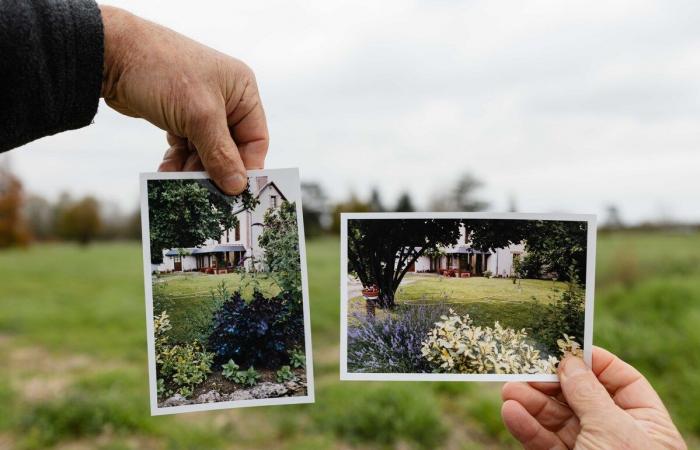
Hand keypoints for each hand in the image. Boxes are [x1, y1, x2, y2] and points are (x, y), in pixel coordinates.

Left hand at [99, 5, 267, 193]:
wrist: (110, 54)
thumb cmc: (163, 73)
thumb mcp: (199, 116)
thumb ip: (221, 153)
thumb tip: (237, 187)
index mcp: (242, 90)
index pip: (256, 139)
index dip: (247, 167)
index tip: (235, 193)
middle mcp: (226, 98)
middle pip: (230, 148)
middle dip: (215, 170)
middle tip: (203, 193)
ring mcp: (201, 107)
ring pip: (206, 150)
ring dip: (193, 169)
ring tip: (178, 183)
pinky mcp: (179, 115)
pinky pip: (186, 146)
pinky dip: (178, 160)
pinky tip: (166, 171)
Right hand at [501, 347, 685, 449]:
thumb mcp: (614, 430)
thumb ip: (589, 394)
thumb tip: (570, 361)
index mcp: (645, 423)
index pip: (619, 381)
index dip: (592, 362)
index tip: (563, 347)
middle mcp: (616, 435)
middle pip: (580, 398)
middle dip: (550, 383)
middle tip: (523, 367)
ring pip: (556, 421)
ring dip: (531, 404)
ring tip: (508, 389)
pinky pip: (543, 444)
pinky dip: (526, 428)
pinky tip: (511, 413)